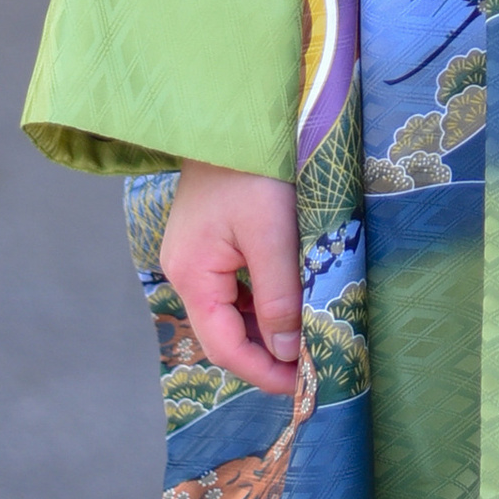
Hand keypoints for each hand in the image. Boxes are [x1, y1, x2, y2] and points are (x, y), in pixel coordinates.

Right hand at [159, 163, 300, 399]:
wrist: (236, 111)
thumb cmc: (255, 167)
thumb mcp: (273, 234)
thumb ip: (279, 297)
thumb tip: (289, 352)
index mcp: (192, 274)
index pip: (225, 347)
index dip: (264, 372)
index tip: (304, 387)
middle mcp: (185, 269)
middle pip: (224, 333)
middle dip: (266, 355)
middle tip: (312, 368)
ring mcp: (196, 254)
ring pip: (230, 311)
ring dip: (266, 330)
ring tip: (307, 341)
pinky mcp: (211, 238)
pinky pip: (234, 286)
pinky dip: (262, 302)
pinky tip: (291, 305)